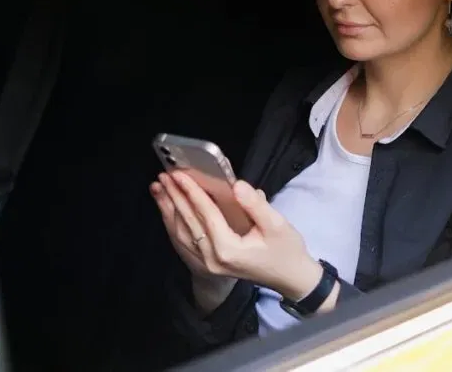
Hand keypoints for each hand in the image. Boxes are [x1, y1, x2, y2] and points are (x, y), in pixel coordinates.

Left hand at [151, 171, 324, 301]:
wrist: (290, 277)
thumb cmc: (286, 249)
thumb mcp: (277, 224)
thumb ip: (255, 205)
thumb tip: (236, 185)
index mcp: (228, 249)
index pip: (206, 215)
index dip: (192, 192)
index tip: (180, 174)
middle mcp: (213, 259)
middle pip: (189, 223)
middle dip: (175, 197)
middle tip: (164, 176)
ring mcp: (208, 265)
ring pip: (182, 234)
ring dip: (170, 210)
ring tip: (161, 190)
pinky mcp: (208, 265)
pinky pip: (185, 243)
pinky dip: (175, 225)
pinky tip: (169, 211)